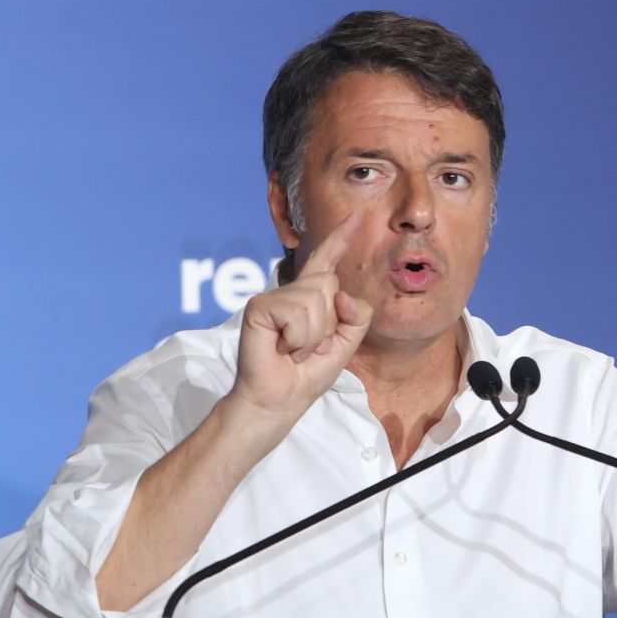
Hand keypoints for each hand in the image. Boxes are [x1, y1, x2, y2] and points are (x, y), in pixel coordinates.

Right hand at [226, 213, 372, 432]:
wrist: (278, 401)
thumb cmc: (305, 375)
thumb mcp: (345, 346)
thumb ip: (357, 317)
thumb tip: (341, 294)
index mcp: (312, 298)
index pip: (328, 262)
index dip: (341, 238)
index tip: (355, 215)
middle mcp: (292, 292)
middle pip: (330, 285)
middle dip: (329, 324)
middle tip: (306, 347)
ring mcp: (273, 297)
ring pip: (317, 300)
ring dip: (313, 335)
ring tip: (293, 349)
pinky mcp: (259, 306)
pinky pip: (299, 313)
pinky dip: (299, 338)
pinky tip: (282, 347)